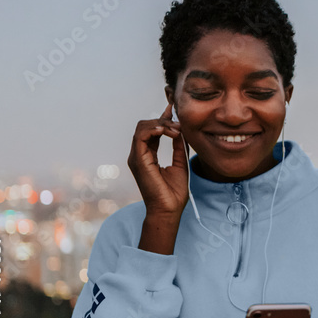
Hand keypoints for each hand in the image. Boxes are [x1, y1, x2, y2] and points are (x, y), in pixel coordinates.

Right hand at [127, 102, 187, 220]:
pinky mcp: (138, 160)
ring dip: (161, 124)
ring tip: (176, 130)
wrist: (169, 209)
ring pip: (142, 128)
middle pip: (145, 126)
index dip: (162, 118)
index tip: (174, 109)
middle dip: (163, 120)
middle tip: (179, 124)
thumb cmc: (173, 192)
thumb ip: (178, 146)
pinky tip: (169, 131)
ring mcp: (136, 157)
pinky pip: (141, 136)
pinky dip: (154, 129)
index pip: (151, 130)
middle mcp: (139, 154)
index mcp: (147, 155)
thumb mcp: (180, 163)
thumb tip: (180, 131)